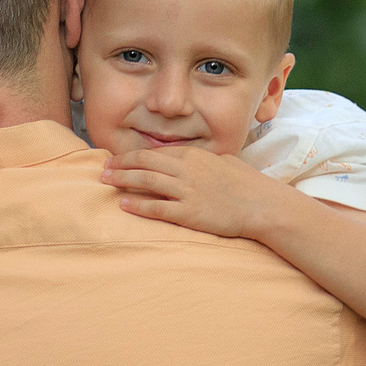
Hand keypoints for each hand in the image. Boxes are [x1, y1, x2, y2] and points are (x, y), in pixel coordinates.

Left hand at [100, 144, 275, 237]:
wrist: (262, 205)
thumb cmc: (247, 184)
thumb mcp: (224, 162)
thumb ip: (203, 160)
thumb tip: (190, 160)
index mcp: (194, 156)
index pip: (156, 152)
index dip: (133, 155)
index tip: (119, 159)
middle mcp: (187, 170)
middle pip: (145, 163)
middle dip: (121, 164)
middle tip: (103, 167)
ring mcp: (187, 191)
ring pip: (146, 181)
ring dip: (123, 180)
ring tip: (106, 180)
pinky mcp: (189, 212)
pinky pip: (157, 207)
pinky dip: (138, 205)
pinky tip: (123, 204)